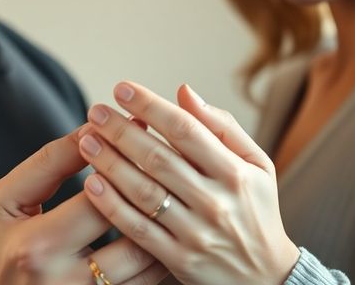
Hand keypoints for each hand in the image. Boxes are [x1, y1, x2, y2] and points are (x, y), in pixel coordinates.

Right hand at [0, 123, 168, 284]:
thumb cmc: (2, 247)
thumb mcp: (8, 200)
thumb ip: (49, 163)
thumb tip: (92, 128)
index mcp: (38, 245)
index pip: (99, 199)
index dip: (125, 164)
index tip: (144, 132)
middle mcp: (66, 280)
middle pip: (133, 234)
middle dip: (155, 195)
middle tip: (176, 164)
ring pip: (149, 265)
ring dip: (168, 228)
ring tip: (179, 194)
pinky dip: (163, 257)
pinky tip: (168, 230)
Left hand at [78, 83, 300, 284]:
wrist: (266, 276)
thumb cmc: (256, 210)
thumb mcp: (256, 164)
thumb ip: (222, 127)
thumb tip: (183, 92)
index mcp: (236, 172)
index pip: (186, 130)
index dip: (151, 106)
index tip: (123, 89)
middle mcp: (216, 202)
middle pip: (159, 159)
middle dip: (121, 131)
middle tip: (95, 111)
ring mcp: (196, 233)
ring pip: (144, 192)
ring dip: (110, 163)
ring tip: (87, 141)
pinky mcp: (179, 260)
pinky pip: (138, 229)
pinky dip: (112, 206)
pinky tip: (91, 183)